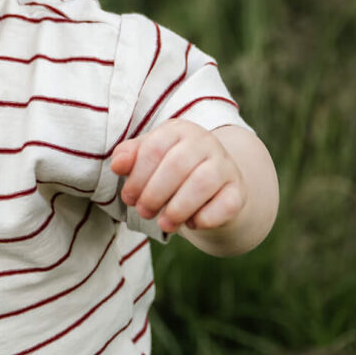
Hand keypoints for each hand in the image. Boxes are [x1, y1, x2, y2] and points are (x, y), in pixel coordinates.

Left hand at [108, 120, 246, 235]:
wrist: (212, 188)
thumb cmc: (170, 172)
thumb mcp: (147, 159)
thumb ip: (129, 157)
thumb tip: (117, 165)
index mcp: (178, 130)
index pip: (154, 147)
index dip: (137, 176)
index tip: (128, 197)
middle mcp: (205, 142)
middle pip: (177, 165)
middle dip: (154, 194)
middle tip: (143, 212)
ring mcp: (225, 165)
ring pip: (202, 183)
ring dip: (178, 208)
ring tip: (164, 224)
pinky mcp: (238, 190)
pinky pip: (226, 204)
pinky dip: (206, 218)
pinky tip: (192, 223)